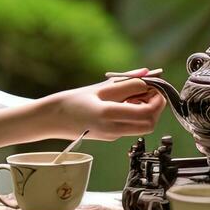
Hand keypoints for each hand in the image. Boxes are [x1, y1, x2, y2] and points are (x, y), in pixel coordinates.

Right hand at [49, 71, 166, 140]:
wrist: (53, 119)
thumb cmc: (72, 101)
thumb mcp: (101, 87)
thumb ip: (128, 81)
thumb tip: (149, 73)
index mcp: (108, 115)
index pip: (146, 113)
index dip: (157, 99)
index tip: (155, 86)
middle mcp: (113, 129)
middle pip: (150, 124)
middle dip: (156, 107)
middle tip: (149, 90)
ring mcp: (113, 135)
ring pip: (143, 127)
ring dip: (147, 110)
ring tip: (135, 94)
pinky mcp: (111, 136)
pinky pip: (132, 126)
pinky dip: (136, 114)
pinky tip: (126, 102)